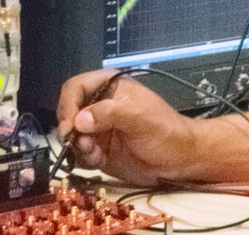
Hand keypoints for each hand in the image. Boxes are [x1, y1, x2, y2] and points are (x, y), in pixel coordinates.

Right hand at [55, 69, 202, 185]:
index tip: (70, 124)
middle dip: (70, 128)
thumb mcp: (139, 117)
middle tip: (78, 141)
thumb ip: (109, 114)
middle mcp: (98, 105)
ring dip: (77, 145)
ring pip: (70, 134)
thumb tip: (80, 121)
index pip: (75, 88)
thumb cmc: (166, 132)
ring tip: (94, 152)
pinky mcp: (97, 149)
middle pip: (67, 111)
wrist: (180, 161)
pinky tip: (99, 159)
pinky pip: (79, 152)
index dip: (68, 104)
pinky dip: (84, 158)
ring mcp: (97, 129)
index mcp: (108, 87)